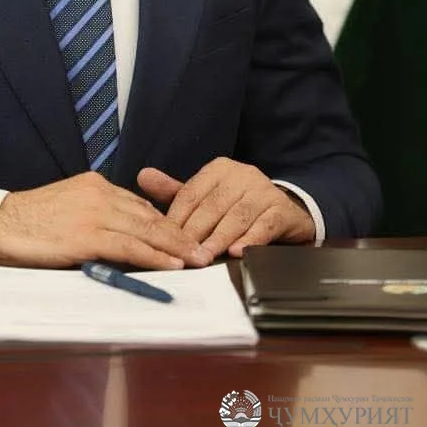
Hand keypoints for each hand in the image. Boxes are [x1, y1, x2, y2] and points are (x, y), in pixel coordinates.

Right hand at [0, 171, 201, 269]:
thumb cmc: (29, 222)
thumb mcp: (68, 208)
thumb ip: (95, 216)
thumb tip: (122, 238)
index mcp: (95, 184)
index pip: (139, 204)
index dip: (165, 223)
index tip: (184, 237)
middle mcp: (99, 193)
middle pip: (149, 215)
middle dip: (179, 234)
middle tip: (202, 250)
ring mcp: (94, 213)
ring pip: (145, 229)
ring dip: (174, 247)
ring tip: (196, 260)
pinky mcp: (86, 235)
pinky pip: (128, 246)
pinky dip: (153, 256)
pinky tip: (170, 265)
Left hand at [137, 158, 315, 266]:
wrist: (284, 213)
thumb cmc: (237, 206)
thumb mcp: (206, 197)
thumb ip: (176, 191)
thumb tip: (142, 175)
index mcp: (219, 169)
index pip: (192, 193)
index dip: (176, 217)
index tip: (163, 239)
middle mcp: (242, 174)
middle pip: (212, 205)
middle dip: (196, 232)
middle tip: (182, 254)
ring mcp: (264, 191)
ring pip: (237, 216)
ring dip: (219, 238)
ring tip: (204, 257)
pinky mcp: (282, 210)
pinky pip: (264, 226)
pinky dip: (250, 239)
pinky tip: (237, 252)